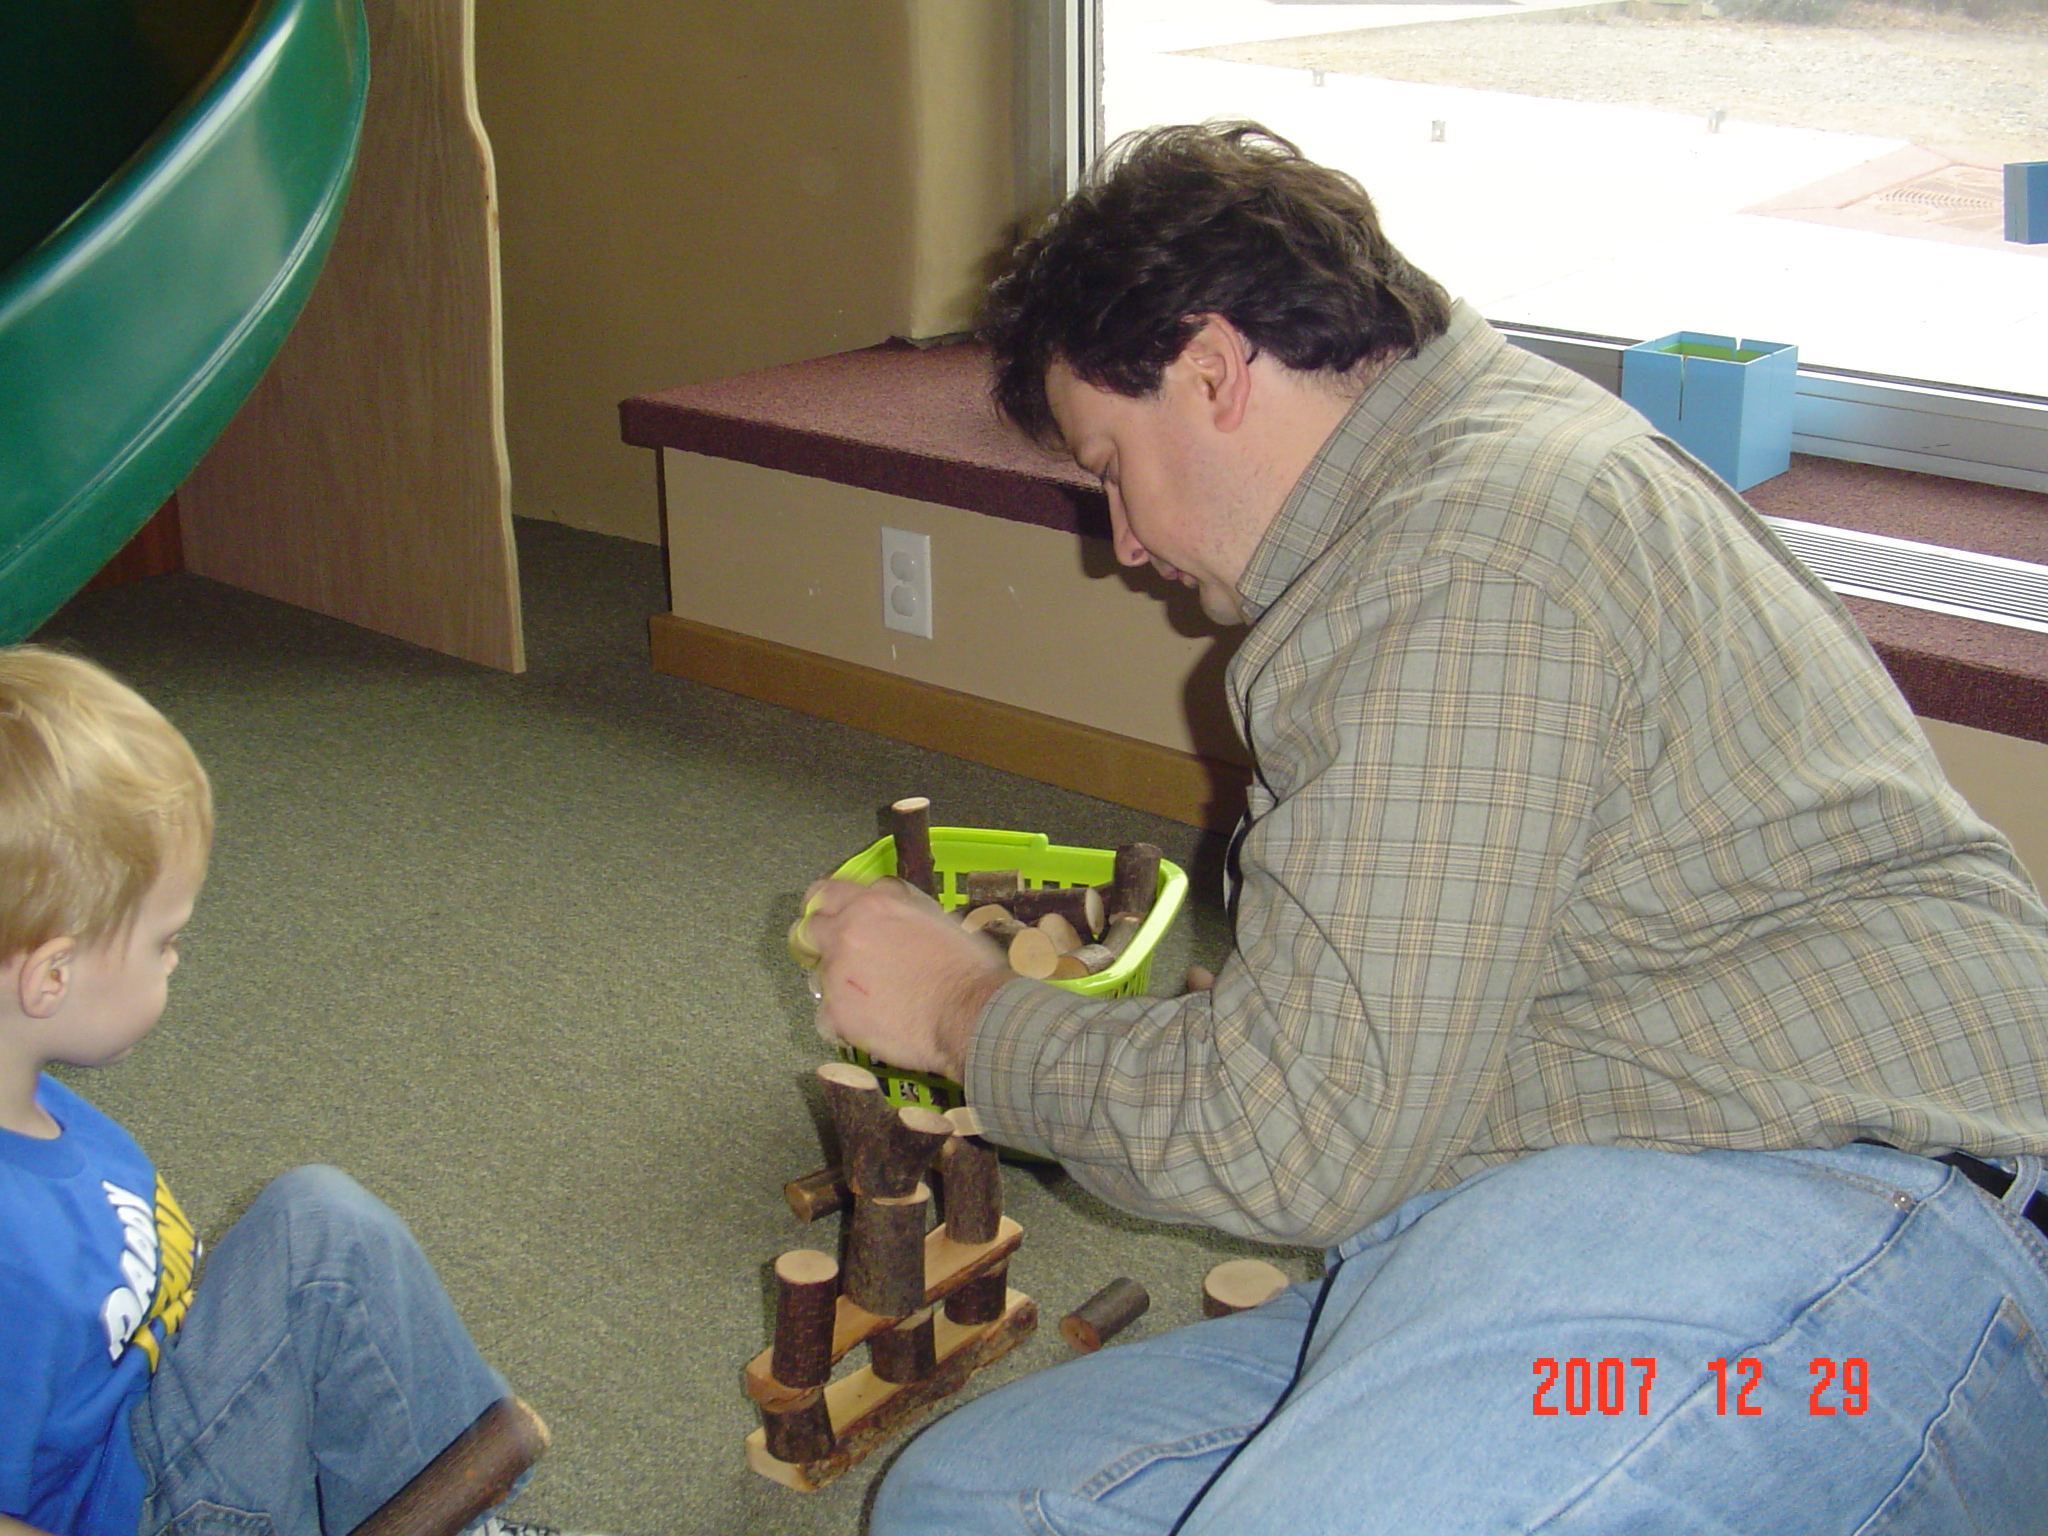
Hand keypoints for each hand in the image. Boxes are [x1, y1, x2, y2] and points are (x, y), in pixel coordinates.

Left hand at [798, 877, 1010, 1080]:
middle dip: (819, 942)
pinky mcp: (837, 1016)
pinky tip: (868, 1024)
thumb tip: (881, 894)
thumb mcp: (934, 915)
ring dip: (836, 984)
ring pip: (818, 977)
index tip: (826, 914)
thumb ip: (898, 903)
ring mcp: (836, 978)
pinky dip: (842, 1022)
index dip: (823, 904)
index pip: (823, 892)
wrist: (970, 1014)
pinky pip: (826, 1017)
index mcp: (870, 907)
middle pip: (807, 932)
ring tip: (868, 998)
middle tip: (840, 956)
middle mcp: (845, 937)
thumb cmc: (965, 965)